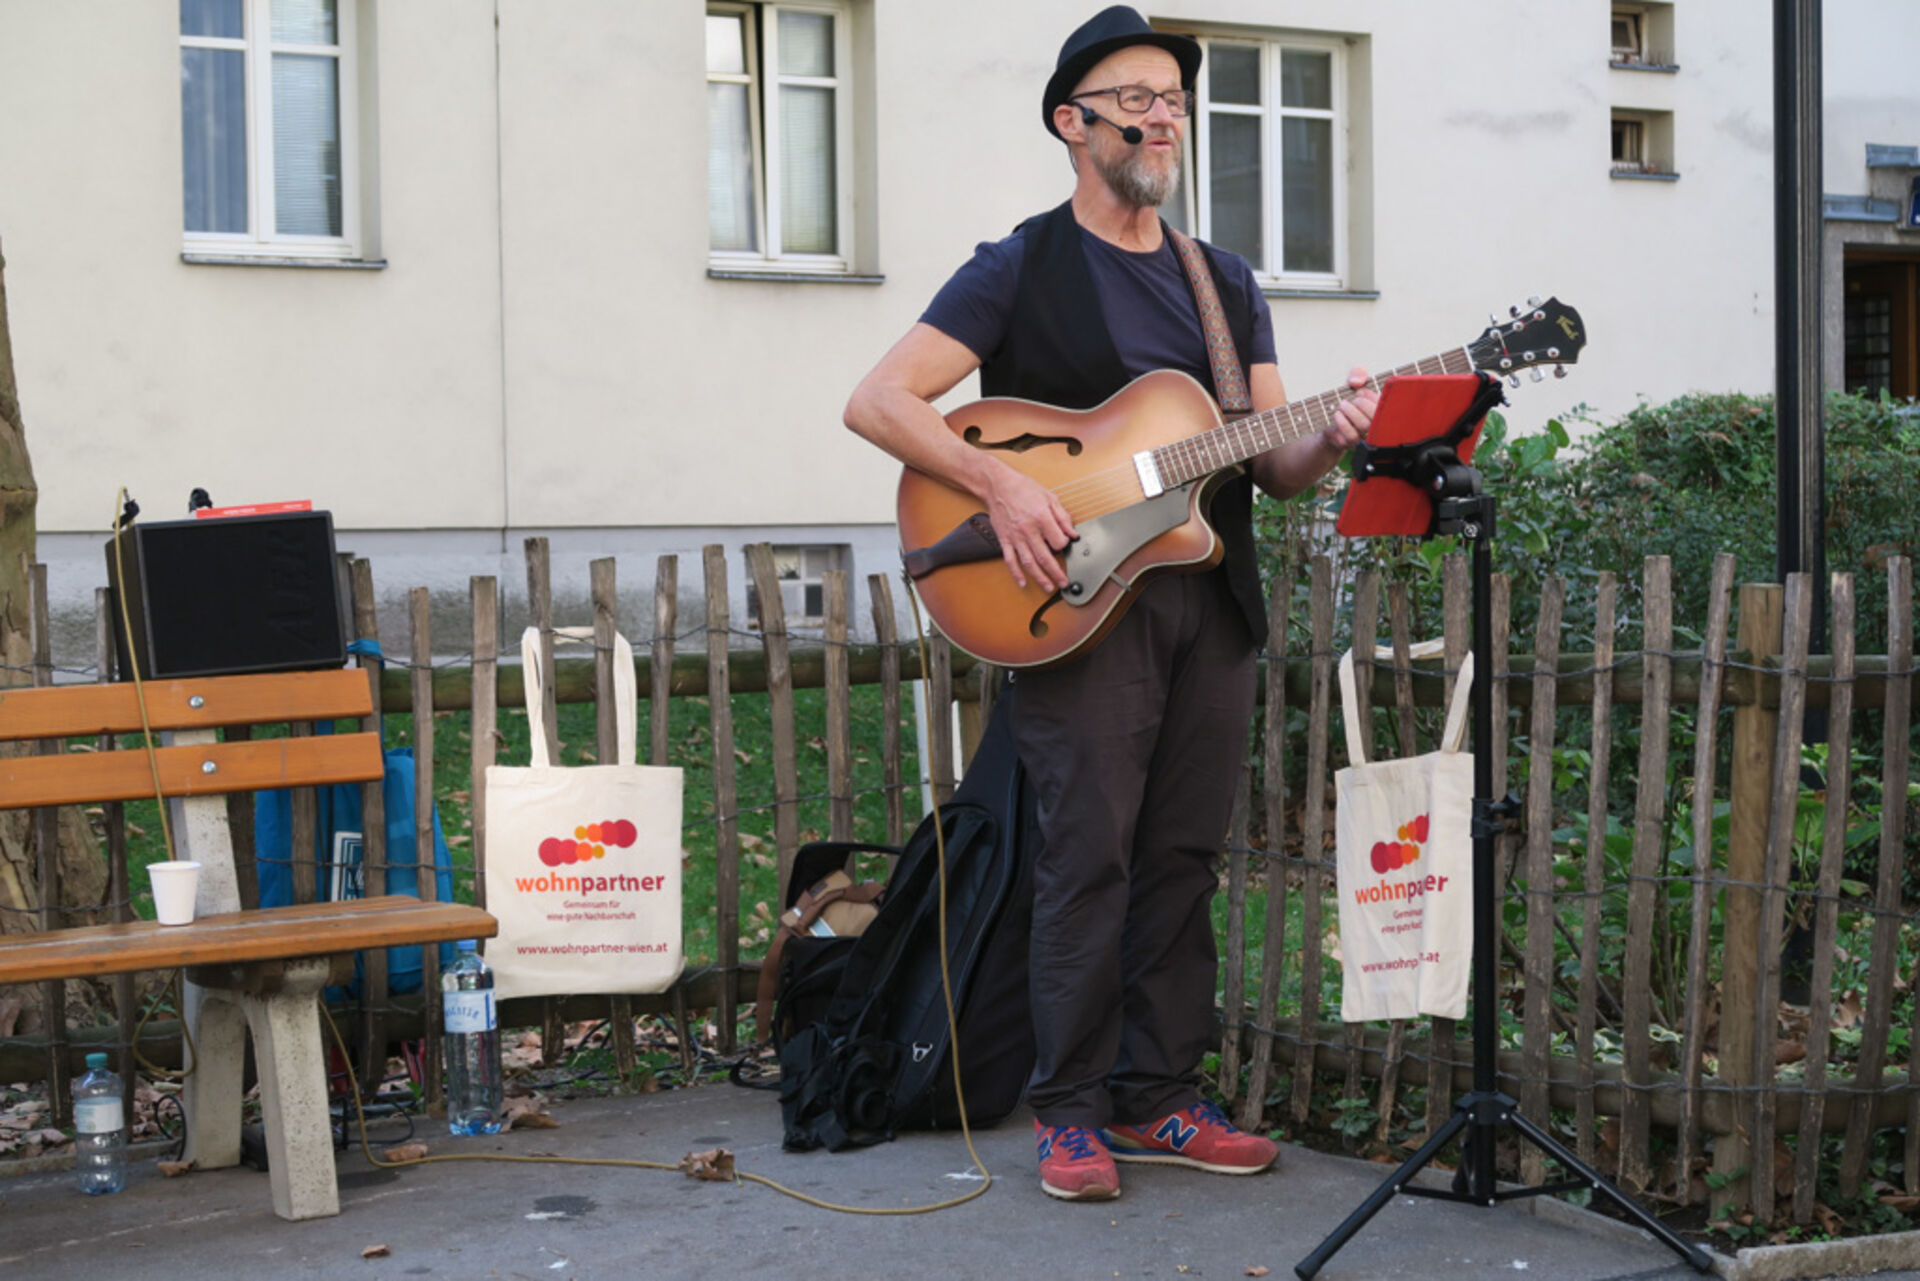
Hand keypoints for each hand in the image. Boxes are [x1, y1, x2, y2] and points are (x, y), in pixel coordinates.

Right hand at [984, 463, 1074, 591]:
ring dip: (1040, 578)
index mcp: (1041, 518)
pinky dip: (1016, 573)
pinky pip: (1010, 560)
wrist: (998, 485)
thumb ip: (1063, 517)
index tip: (1065, 546)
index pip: (1058, 541)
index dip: (1064, 546)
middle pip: (1045, 558)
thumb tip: (1073, 534)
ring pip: (1029, 563)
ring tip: (1049, 587)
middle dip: (1056, 573)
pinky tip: (1023, 582)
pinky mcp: (1005, 540)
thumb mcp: (1049, 497)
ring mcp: (1015, 537)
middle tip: (1064, 583)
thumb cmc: (1023, 489)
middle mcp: (1028, 530)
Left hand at [1322, 366, 1378, 451]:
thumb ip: (1357, 374)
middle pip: (1377, 417)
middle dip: (1363, 404)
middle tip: (1353, 400)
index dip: (1372, 397)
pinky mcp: (1351, 442)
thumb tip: (1356, 381)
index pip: (1384, 405)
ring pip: (1364, 425)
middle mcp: (1374, 424)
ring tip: (1343, 405)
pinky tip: (1338, 414)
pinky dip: (1343, 422)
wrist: (1329, 424)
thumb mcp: (1352, 384)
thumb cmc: (1345, 403)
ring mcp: (1363, 435)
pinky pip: (1351, 435)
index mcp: (1379, 410)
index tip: (1360, 391)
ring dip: (1352, 412)